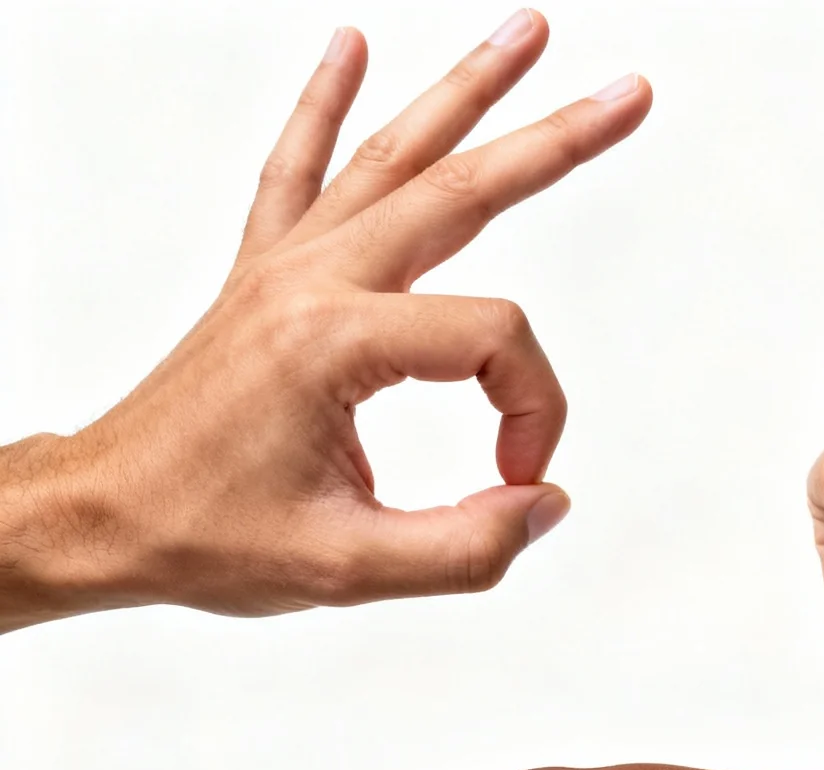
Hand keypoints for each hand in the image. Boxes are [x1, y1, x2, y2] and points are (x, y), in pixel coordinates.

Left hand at [0, 12, 650, 629]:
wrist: (100, 515)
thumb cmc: (206, 535)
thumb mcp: (348, 569)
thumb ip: (467, 547)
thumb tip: (543, 501)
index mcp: (338, 342)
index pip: (493, 341)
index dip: (533, 412)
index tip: (517, 477)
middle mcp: (314, 282)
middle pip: (463, 189)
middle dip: (557, 138)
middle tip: (630, 95)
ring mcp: (288, 266)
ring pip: (394, 156)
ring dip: (466, 88)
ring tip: (529, 31)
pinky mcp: (266, 271)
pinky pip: (298, 166)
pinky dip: (324, 101)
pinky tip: (349, 45)